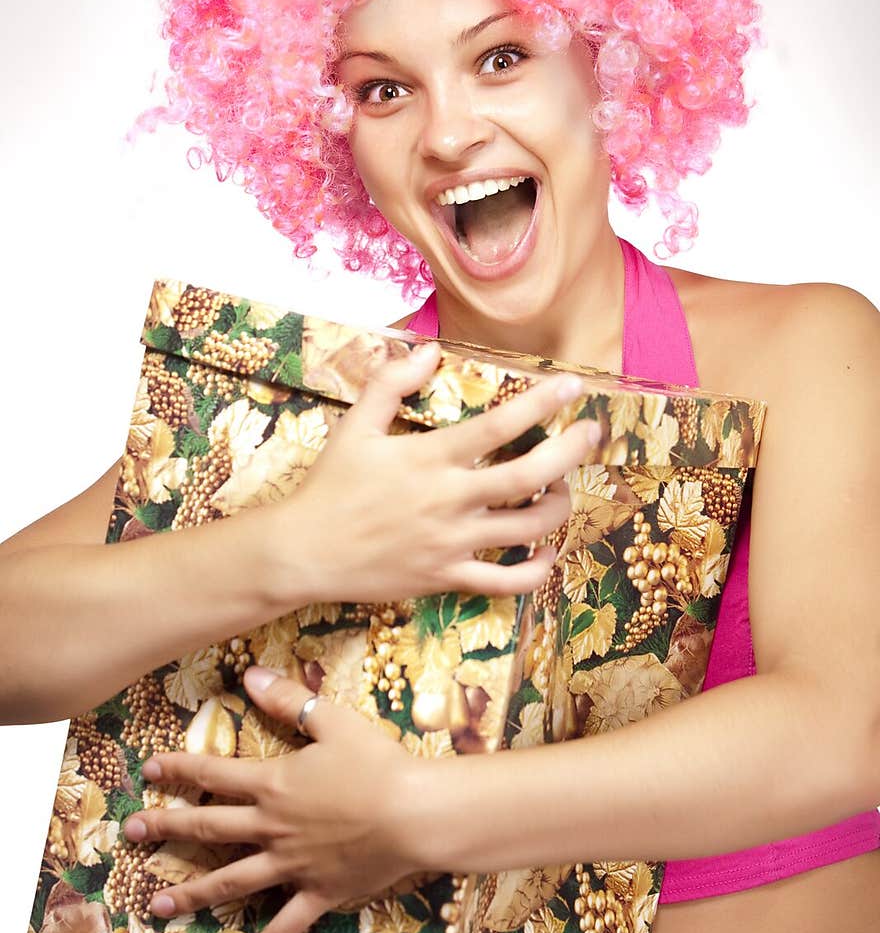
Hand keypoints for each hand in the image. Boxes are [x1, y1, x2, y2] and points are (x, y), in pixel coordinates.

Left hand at [122, 665, 426, 932]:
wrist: (414, 814)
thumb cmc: (378, 763)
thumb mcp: (333, 721)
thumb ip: (289, 700)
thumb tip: (249, 675)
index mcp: (274, 784)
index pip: (214, 775)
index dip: (179, 769)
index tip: (149, 770)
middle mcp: (273, 827)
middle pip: (209, 829)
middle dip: (166, 829)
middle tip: (130, 834)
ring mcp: (291, 865)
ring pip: (232, 882)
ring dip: (192, 893)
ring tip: (157, 905)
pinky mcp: (316, 893)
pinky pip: (282, 926)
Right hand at [263, 342, 597, 606]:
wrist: (304, 551)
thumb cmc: (330, 485)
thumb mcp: (355, 425)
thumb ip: (391, 384)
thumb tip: (427, 350)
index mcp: (431, 459)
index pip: (500, 426)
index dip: (542, 403)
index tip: (573, 386)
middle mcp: (450, 500)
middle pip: (530, 477)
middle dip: (570, 452)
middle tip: (593, 433)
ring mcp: (453, 543)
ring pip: (529, 529)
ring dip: (560, 506)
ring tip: (565, 488)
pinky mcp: (447, 578)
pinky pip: (506, 582)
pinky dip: (536, 570)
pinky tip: (547, 552)